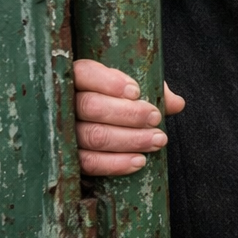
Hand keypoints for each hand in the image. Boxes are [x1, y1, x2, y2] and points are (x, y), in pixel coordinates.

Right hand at [73, 59, 185, 175]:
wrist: (100, 123)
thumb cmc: (118, 100)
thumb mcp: (134, 89)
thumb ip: (153, 90)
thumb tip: (176, 103)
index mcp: (77, 77)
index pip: (85, 73)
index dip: (109, 82)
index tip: (136, 92)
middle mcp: (64, 104)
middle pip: (91, 106)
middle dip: (129, 114)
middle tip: (155, 118)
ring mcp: (61, 131)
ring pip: (92, 136)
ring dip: (130, 140)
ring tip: (157, 140)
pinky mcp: (68, 156)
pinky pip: (88, 163)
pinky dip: (115, 164)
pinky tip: (139, 161)